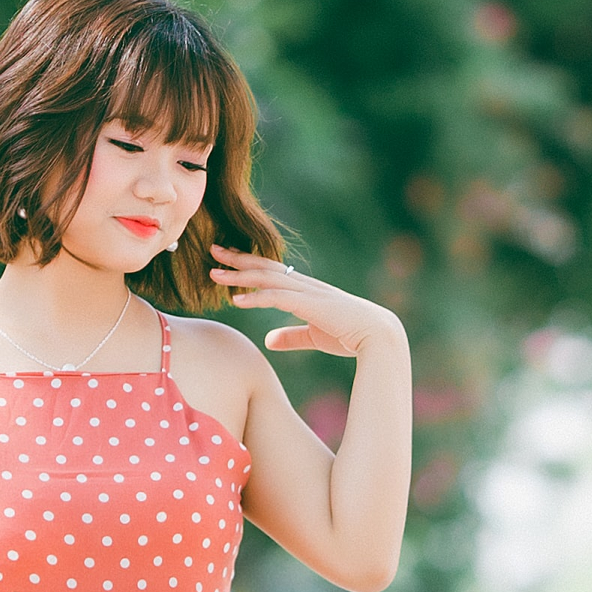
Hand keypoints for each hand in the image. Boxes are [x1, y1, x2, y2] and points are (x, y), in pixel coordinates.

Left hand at [209, 248, 402, 357]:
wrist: (378, 336)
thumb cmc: (350, 337)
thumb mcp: (314, 337)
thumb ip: (291, 336)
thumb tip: (268, 340)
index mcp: (306, 291)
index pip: (272, 272)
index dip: (248, 265)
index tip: (227, 262)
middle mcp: (304, 285)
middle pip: (265, 267)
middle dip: (237, 259)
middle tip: (213, 251)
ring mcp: (307, 292)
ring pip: (266, 278)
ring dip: (238, 275)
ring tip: (214, 273)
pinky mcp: (310, 304)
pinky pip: (276, 297)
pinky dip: (254, 297)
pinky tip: (234, 299)